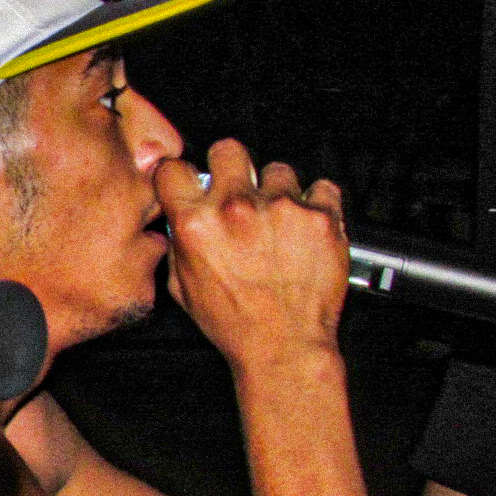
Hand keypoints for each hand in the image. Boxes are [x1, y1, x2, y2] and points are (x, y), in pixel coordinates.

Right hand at [157, 139, 348, 369]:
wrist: (284, 346)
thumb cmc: (235, 322)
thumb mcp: (182, 286)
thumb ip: (178, 242)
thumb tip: (178, 216)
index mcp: (196, 224)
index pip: (174, 167)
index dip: (181, 175)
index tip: (191, 182)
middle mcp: (236, 208)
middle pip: (229, 149)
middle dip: (231, 167)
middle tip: (239, 190)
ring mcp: (281, 208)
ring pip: (278, 169)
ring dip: (277, 191)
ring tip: (279, 222)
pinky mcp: (320, 216)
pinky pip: (321, 187)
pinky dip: (316, 203)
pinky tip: (306, 226)